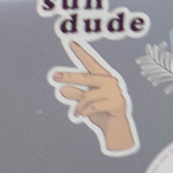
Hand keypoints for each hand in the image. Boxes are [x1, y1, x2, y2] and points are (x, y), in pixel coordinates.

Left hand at [47, 40, 136, 154]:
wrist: (117, 131)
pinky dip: (84, 112)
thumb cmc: (101, 113)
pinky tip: (81, 117)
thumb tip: (62, 89)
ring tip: (76, 114)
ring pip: (87, 96)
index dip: (81, 52)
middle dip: (69, 77)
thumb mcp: (85, 103)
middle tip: (55, 77)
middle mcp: (111, 81)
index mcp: (104, 77)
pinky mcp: (117, 104)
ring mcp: (116, 92)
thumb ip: (76, 94)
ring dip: (79, 107)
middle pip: (86, 77)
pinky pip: (93, 106)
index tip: (71, 40)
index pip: (90, 63)